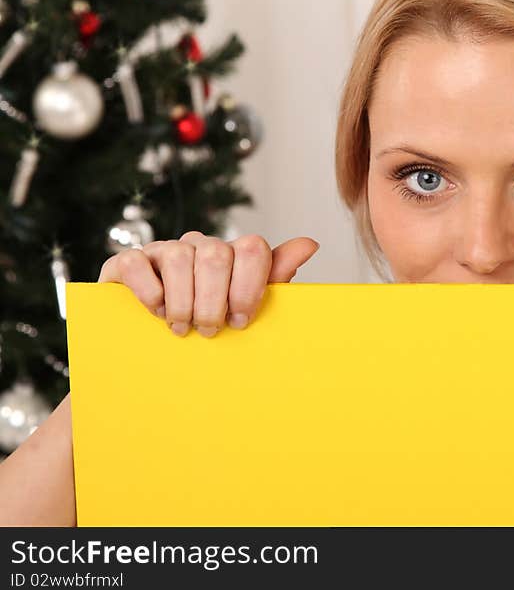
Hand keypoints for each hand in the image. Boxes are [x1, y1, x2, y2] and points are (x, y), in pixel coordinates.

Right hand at [97, 232, 319, 336]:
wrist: (151, 346)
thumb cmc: (206, 324)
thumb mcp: (243, 306)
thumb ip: (274, 277)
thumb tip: (310, 244)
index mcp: (232, 255)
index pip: (252, 248)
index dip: (250, 286)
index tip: (242, 320)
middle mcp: (199, 245)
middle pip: (216, 255)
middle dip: (215, 300)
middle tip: (210, 330)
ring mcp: (162, 250)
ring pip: (179, 257)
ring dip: (183, 301)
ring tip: (182, 329)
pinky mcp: (127, 262)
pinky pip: (137, 262)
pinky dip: (149, 291)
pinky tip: (156, 311)